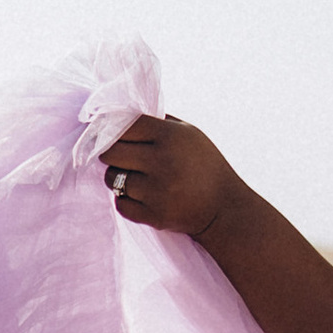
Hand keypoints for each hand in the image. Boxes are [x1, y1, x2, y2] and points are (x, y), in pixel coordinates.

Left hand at [98, 114, 243, 238]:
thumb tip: (119, 117)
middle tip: (119, 157)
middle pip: (110, 152)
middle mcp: (161, 161)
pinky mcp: (154, 215)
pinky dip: (126, 200)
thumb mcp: (189, 134)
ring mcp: (156, 190)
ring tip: (134, 178)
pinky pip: (120, 204)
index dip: (111, 129)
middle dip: (110, 153)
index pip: (123, 125)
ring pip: (111, 178)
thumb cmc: (204, 165)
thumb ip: (157, 123)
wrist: (224, 208)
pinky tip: (141, 196)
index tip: (109, 134)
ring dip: (117, 177)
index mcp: (170, 136)